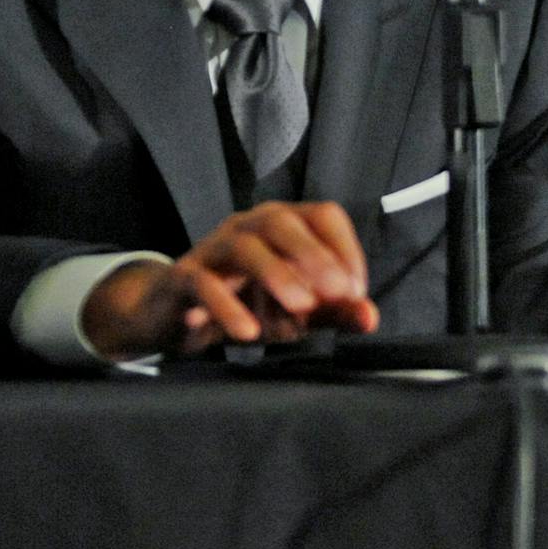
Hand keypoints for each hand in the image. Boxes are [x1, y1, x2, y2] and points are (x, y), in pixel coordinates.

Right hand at [81, 201, 379, 358]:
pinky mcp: (182, 278)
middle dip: (314, 257)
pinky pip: (202, 283)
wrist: (176, 318)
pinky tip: (247, 333)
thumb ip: (335, 312)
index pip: (324, 215)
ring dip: (276, 275)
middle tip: (335, 297)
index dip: (346, 249)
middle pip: (283, 222)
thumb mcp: (297, 311)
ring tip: (300, 311)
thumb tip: (371, 318)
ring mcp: (213, 248)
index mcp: (284, 224)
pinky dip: (227, 307)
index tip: (355, 293)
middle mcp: (249, 226)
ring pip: (244, 246)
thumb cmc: (247, 305)